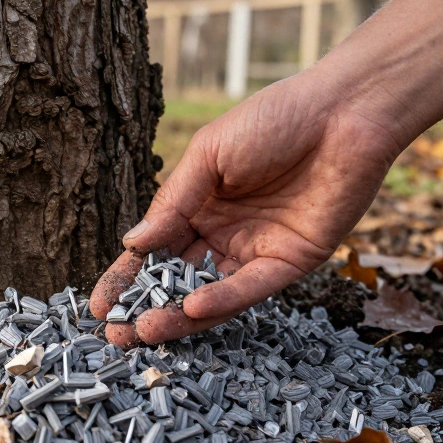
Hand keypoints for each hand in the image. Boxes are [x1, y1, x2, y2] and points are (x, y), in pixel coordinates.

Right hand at [90, 74, 403, 346]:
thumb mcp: (208, 155)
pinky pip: (251, 288)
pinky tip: (192, 307)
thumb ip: (173, 204)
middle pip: (177, 280)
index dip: (126, 277)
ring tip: (144, 330)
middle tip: (115, 332)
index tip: (99, 304)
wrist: (343, 110)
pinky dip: (222, 299)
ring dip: (178, 314)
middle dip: (145, 306)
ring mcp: (256, 251)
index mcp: (197, 205)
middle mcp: (224, 234)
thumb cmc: (274, 118)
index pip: (154, 250)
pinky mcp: (291, 262)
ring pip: (210, 294)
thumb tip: (132, 244)